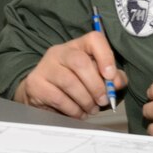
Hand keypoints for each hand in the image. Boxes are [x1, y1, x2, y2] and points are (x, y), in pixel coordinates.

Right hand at [13, 30, 127, 117]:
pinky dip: (73, 109)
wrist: (41, 94)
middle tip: (103, 100)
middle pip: (80, 62)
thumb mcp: (94, 77)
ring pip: (69, 82)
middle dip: (96, 85)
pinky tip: (78, 113)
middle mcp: (59, 52)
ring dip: (85, 100)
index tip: (110, 76)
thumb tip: (117, 82)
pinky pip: (58, 98)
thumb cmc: (73, 84)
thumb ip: (111, 78)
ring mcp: (45, 67)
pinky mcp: (35, 84)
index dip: (105, 56)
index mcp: (77, 47)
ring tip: (91, 109)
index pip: (93, 39)